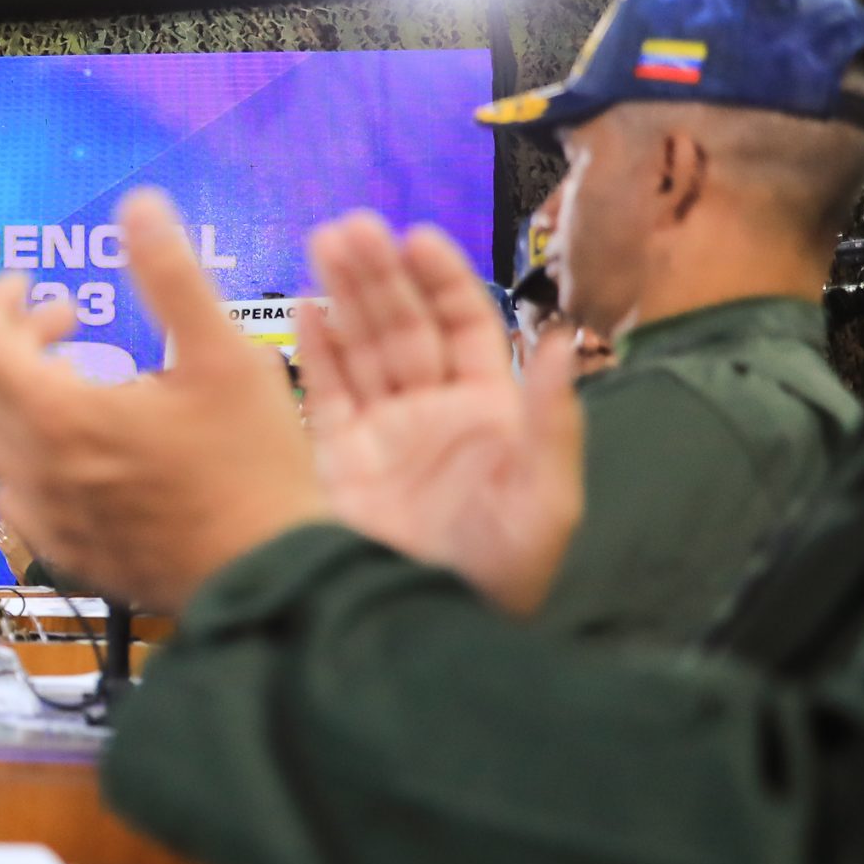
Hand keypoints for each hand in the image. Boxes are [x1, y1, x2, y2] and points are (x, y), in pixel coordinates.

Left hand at [0, 190, 325, 612]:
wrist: (271, 575)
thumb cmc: (253, 467)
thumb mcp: (223, 354)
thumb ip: (171, 275)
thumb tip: (140, 206)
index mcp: (59, 417)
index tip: (28, 284)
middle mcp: (36, 472)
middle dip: (16, 342)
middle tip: (68, 321)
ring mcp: (46, 520)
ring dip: (22, 400)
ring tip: (83, 382)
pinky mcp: (67, 555)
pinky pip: (20, 497)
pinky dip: (33, 458)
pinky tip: (82, 452)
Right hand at [295, 214, 584, 614]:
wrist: (418, 635)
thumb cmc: (495, 576)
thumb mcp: (543, 504)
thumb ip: (550, 421)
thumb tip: (560, 341)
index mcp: (487, 415)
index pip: (463, 328)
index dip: (441, 280)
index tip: (415, 238)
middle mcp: (431, 415)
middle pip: (404, 327)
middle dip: (379, 275)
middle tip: (349, 228)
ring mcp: (379, 437)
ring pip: (361, 349)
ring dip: (344, 296)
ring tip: (321, 245)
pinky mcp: (334, 462)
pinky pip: (322, 394)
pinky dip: (312, 351)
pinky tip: (303, 308)